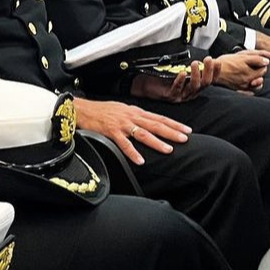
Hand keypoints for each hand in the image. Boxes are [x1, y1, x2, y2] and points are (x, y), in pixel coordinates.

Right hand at [74, 97, 189, 165]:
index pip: (159, 118)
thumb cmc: (101, 110)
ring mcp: (121, 124)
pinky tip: (140, 160)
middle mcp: (131, 116)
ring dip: (156, 142)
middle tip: (184, 138)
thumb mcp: (122, 110)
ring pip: (143, 133)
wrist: (82, 109)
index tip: (186, 130)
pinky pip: (124, 144)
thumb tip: (149, 123)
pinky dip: (133, 152)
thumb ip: (135, 117)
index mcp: (135, 111)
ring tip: (168, 149)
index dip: (173, 124)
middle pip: (155, 125)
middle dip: (171, 132)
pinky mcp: (111, 131)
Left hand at [130, 57, 219, 102]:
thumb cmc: (161, 78)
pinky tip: (182, 73)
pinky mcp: (170, 96)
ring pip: (193, 87)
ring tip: (194, 64)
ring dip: (196, 74)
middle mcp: (189, 93)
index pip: (210, 81)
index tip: (217, 62)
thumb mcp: (179, 72)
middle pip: (204, 84)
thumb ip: (189, 69)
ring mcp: (180, 96)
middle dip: (208, 70)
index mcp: (194, 87)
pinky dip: (180, 80)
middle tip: (207, 60)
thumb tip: (199, 59)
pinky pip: (177, 89)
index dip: (215, 72)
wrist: (144, 86)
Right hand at [214, 51, 269, 91]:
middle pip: (261, 76)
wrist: (211, 72)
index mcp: (250, 73)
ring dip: (257, 79)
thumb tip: (267, 61)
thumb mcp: (241, 56)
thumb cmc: (225, 63)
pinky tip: (248, 82)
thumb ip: (256, 58)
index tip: (256, 60)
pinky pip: (250, 91)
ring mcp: (243, 87)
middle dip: (259, 70)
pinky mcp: (239, 90)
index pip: (263, 68)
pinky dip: (252, 87)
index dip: (261, 62)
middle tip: (251, 65)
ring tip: (251, 74)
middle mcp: (248, 82)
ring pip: (257, 85)